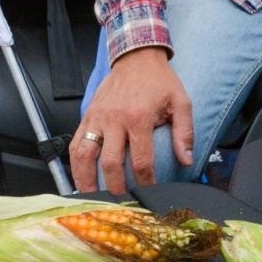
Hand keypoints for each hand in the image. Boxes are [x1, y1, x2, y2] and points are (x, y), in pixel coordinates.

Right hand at [70, 47, 193, 194]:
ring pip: (84, 155)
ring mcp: (97, 118)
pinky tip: (79, 178)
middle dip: (115, 188)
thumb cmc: (159, 80)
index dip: (145, 182)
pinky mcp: (87, 116)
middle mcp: (114, 119)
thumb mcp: (181, 102)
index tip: (149, 194)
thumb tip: (187, 161)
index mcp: (139, 118)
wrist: (136, 56)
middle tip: (120, 204)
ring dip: (86, 181)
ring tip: (92, 198)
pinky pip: (74, 143)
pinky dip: (74, 164)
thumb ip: (185, 132)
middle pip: (110, 163)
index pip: (141, 160)